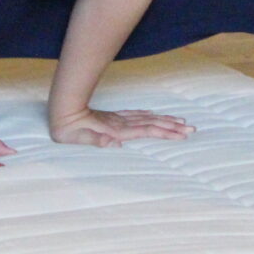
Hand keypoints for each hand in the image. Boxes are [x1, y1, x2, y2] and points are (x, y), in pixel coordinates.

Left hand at [49, 107, 193, 148]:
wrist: (62, 111)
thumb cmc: (69, 129)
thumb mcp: (78, 137)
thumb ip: (96, 140)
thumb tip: (113, 143)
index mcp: (117, 130)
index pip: (147, 131)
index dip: (165, 133)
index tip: (182, 134)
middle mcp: (121, 123)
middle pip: (153, 124)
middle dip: (173, 126)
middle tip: (192, 128)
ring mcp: (118, 119)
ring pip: (147, 118)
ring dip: (165, 120)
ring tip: (181, 121)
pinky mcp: (113, 118)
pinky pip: (136, 115)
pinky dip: (149, 116)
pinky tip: (154, 114)